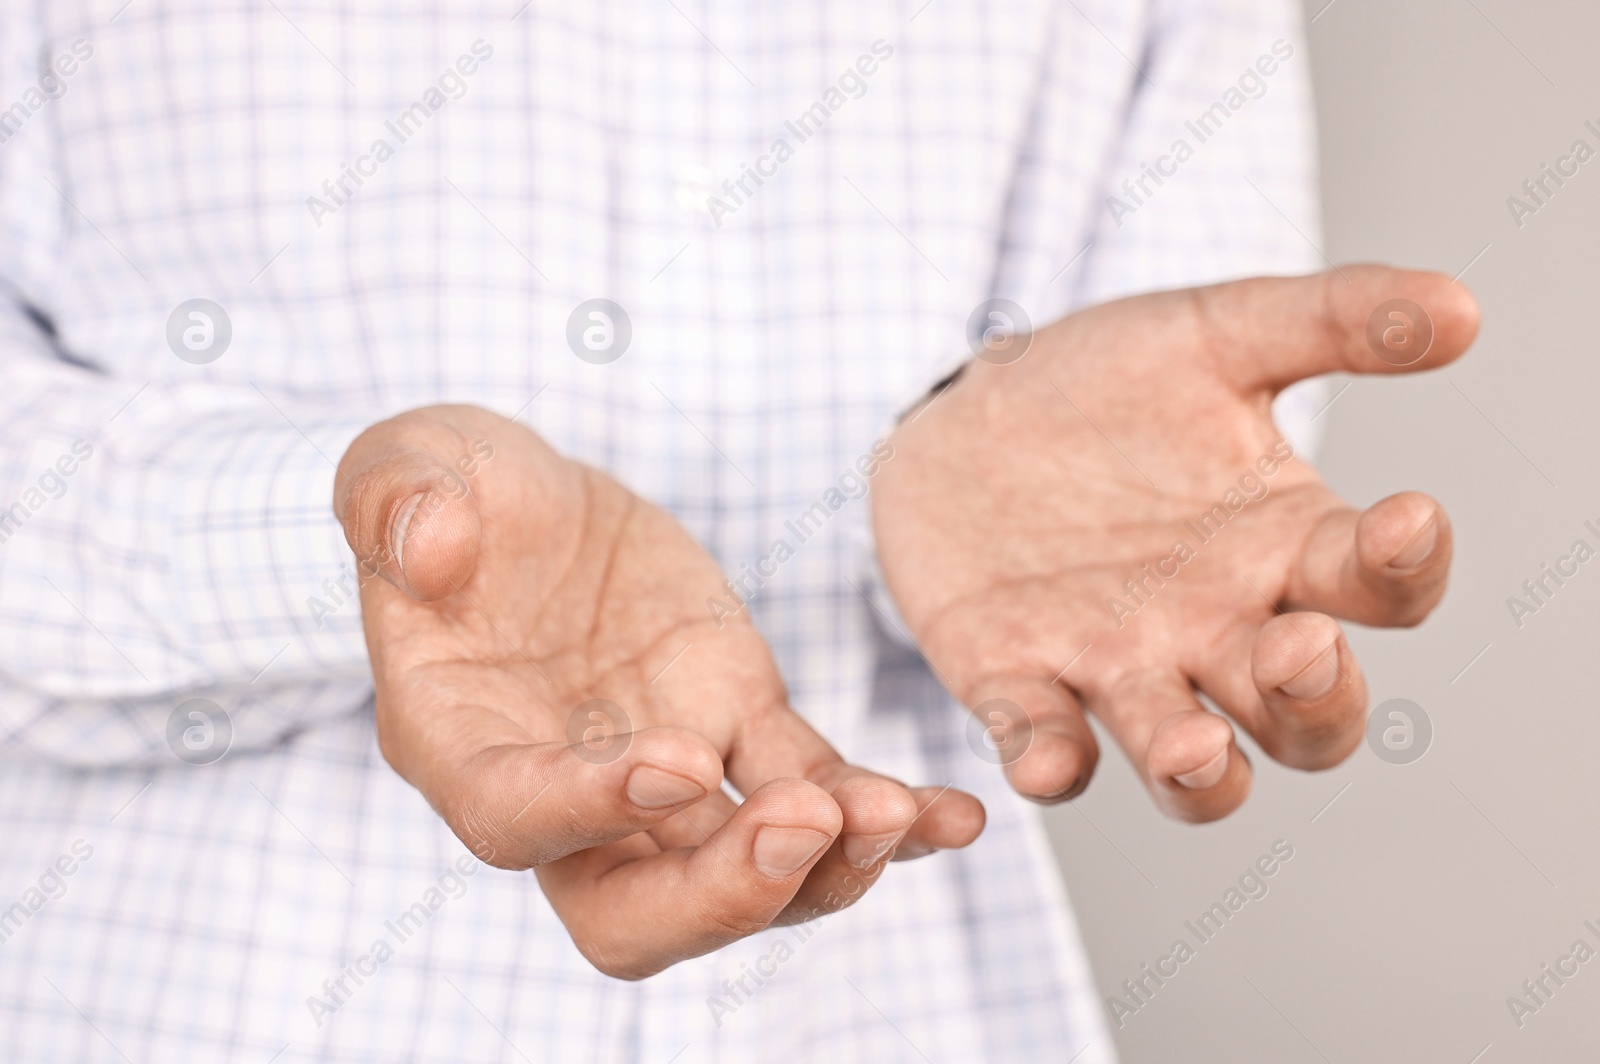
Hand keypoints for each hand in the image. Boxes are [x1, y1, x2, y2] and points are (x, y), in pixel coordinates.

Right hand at [334, 406, 981, 977]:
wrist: (531, 504)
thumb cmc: (453, 492)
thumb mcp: (409, 464)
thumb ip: (398, 500)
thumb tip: (432, 546)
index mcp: (459, 740)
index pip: (514, 819)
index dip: (590, 813)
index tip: (677, 762)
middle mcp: (563, 790)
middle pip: (633, 912)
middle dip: (723, 895)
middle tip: (804, 826)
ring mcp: (663, 773)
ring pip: (741, 873)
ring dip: (822, 865)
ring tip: (897, 813)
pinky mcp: (739, 724)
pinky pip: (814, 788)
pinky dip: (882, 813)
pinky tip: (955, 815)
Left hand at [872, 267, 1478, 820]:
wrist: (961, 412)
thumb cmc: (1104, 388)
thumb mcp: (1214, 334)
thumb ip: (1329, 319)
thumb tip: (1462, 306)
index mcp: (1284, 546)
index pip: (1381, 587)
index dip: (1406, 567)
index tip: (1407, 515)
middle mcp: (1218, 631)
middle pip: (1306, 717)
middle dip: (1315, 699)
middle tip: (1298, 646)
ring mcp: (1119, 667)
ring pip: (1192, 768)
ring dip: (1202, 772)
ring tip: (1194, 747)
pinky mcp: (1016, 680)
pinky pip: (1046, 744)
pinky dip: (1051, 761)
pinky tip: (1051, 757)